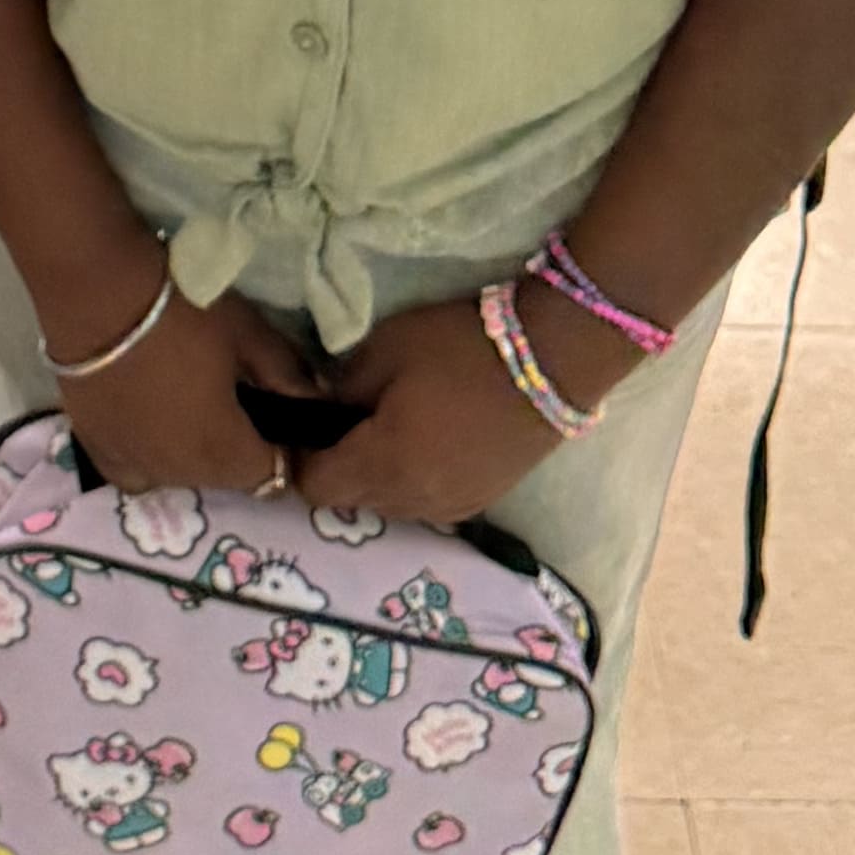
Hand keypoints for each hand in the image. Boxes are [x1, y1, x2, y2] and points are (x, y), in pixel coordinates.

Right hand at [55, 263, 326, 499]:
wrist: (96, 292)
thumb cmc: (182, 311)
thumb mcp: (248, 335)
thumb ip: (287, 376)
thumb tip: (314, 401)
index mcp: (224, 453)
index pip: (273, 478)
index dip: (284, 451)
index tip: (281, 416)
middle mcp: (180, 475)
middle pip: (226, 478)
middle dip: (239, 449)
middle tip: (235, 397)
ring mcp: (135, 466)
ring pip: (181, 475)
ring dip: (193, 451)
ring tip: (187, 400)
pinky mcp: (97, 449)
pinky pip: (136, 470)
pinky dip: (148, 455)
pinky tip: (148, 420)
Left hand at [290, 291, 580, 533]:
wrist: (552, 362)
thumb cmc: (460, 347)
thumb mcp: (386, 350)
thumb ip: (343, 388)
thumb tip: (326, 408)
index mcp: (384, 463)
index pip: (315, 487)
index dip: (302, 458)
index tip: (309, 425)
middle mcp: (414, 500)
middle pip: (352, 500)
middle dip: (339, 468)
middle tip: (347, 422)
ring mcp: (451, 507)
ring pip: (390, 506)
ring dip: (377, 478)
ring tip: (390, 430)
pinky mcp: (480, 503)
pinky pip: (425, 505)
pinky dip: (413, 483)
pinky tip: (427, 444)